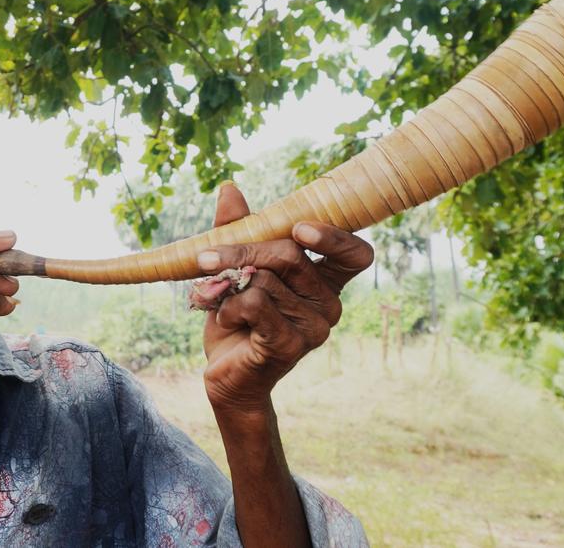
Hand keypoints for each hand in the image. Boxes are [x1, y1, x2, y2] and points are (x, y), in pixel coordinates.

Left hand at [200, 184, 372, 413]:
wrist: (226, 375)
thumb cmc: (237, 318)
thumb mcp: (236, 269)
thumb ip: (240, 229)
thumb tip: (230, 188)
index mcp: (326, 282)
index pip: (357, 254)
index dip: (334, 237)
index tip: (299, 228)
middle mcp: (330, 305)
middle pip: (290, 255)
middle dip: (242, 251)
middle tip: (206, 257)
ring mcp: (315, 329)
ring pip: (265, 280)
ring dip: (228, 285)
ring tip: (220, 300)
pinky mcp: (291, 346)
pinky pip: (255, 304)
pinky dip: (229, 305)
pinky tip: (224, 318)